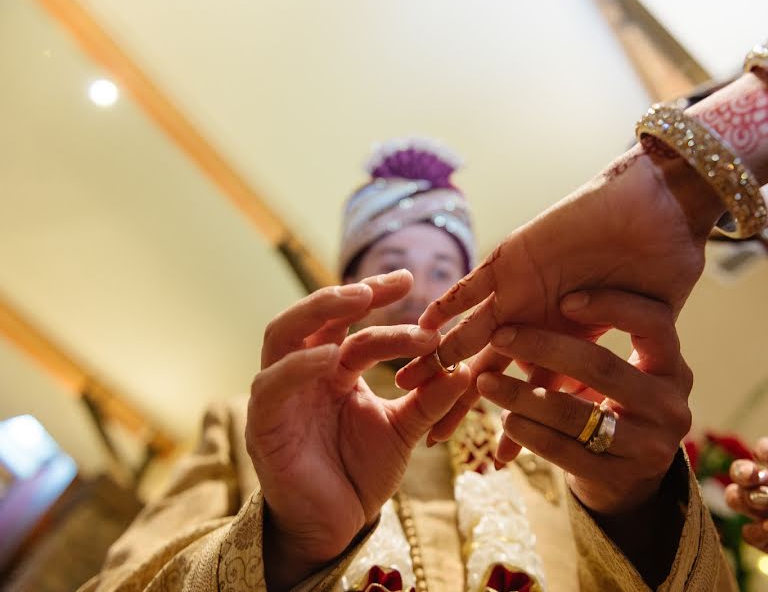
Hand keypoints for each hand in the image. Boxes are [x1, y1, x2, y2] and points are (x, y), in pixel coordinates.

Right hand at [247, 270, 469, 589]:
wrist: (334, 526)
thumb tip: (465, 369)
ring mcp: (279, 395)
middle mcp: (303, 373)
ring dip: (317, 311)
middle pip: (311, 316)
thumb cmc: (361, 473)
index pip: (349, 321)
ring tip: (359, 299)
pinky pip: (272, 386)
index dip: (376, 296)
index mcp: (333, 370)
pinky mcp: (264, 424)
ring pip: (281, 335)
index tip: (409, 280)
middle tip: (388, 284)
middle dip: (346, 292)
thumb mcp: (403, 431)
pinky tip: (331, 356)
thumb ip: (429, 401)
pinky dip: (298, 366)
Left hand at [397, 143, 720, 440]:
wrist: (659, 204)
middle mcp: (538, 316)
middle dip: (460, 400)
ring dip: (440, 356)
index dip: (519, 422)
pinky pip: (473, 284)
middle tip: (430, 435)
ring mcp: (522, 288)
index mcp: (568, 335)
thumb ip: (623, 361)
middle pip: (490, 367)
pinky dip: (450, 301)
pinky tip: (426, 322)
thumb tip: (633, 399)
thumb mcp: (650, 320)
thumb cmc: (665, 258)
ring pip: (471, 331)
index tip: (498, 458)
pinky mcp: (513, 257)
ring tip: (408, 384)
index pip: (536, 388)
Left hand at [476, 289, 691, 513]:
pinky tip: (505, 420)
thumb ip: (588, 343)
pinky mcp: (620, 479)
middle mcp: (671, 406)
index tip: (565, 299)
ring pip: (577, 414)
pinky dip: (530, 434)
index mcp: (673, 368)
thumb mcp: (617, 374)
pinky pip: (566, 452)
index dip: (611, 307)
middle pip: (602, 367)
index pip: (654, 323)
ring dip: (523, 395)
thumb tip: (532, 306)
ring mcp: (650, 447)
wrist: (630, 479)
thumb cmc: (615, 406)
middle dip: (544, 347)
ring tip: (486, 381)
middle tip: (500, 336)